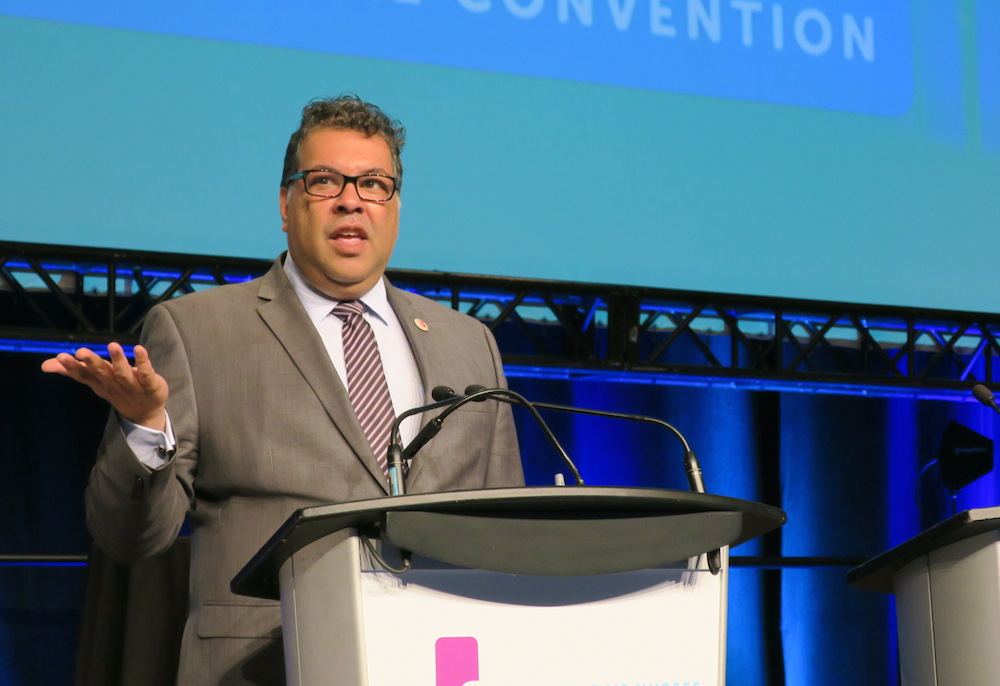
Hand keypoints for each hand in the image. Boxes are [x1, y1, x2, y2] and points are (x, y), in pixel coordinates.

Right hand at [41, 343, 168, 430]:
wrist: (145, 412)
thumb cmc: (116, 390)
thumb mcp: (94, 381)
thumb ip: (73, 371)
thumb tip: (45, 365)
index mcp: (99, 382)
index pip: (83, 375)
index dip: (72, 367)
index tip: (60, 356)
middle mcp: (113, 384)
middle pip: (101, 373)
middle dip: (91, 362)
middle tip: (80, 352)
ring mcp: (132, 386)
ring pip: (123, 373)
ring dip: (118, 360)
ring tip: (112, 345)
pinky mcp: (150, 385)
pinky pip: (146, 373)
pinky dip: (143, 362)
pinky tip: (140, 349)